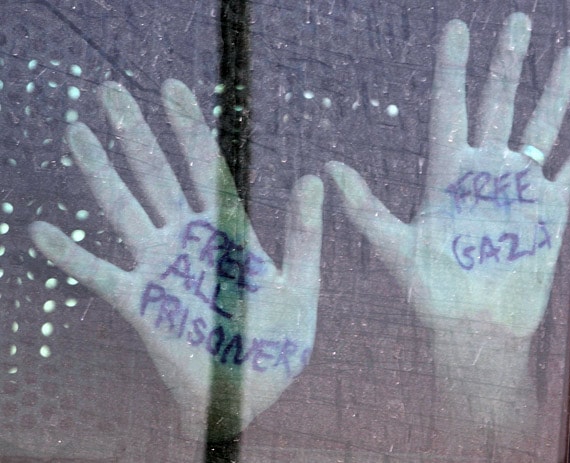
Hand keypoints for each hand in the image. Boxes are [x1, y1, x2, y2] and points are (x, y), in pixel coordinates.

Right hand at [29, 80, 323, 440]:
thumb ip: (304, 235)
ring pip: (124, 208)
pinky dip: (71, 255)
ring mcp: (162, 268)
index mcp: (229, 233)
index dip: (189, 128)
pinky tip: (41, 231)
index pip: (207, 168)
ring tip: (78, 131)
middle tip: (111, 89)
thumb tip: (312, 176)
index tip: (173, 88)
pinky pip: (98, 273)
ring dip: (100, 171)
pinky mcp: (141, 303)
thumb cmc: (279, 344)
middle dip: (136, 133)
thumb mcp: (301, 286)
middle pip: (158, 174)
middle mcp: (190, 241)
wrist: (249, 395)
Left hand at [326, 13, 569, 338]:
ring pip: (541, 127)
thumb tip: (326, 168)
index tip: (457, 29)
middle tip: (519, 21)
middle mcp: (484, 172)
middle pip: (500, 104)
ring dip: (554, 92)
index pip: (452, 106)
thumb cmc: (432, 292)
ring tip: (567, 54)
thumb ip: (364, 207)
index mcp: (448, 173)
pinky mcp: (549, 212)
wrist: (475, 329)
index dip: (454, 68)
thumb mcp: (394, 246)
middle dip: (509, 63)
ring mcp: (519, 189)